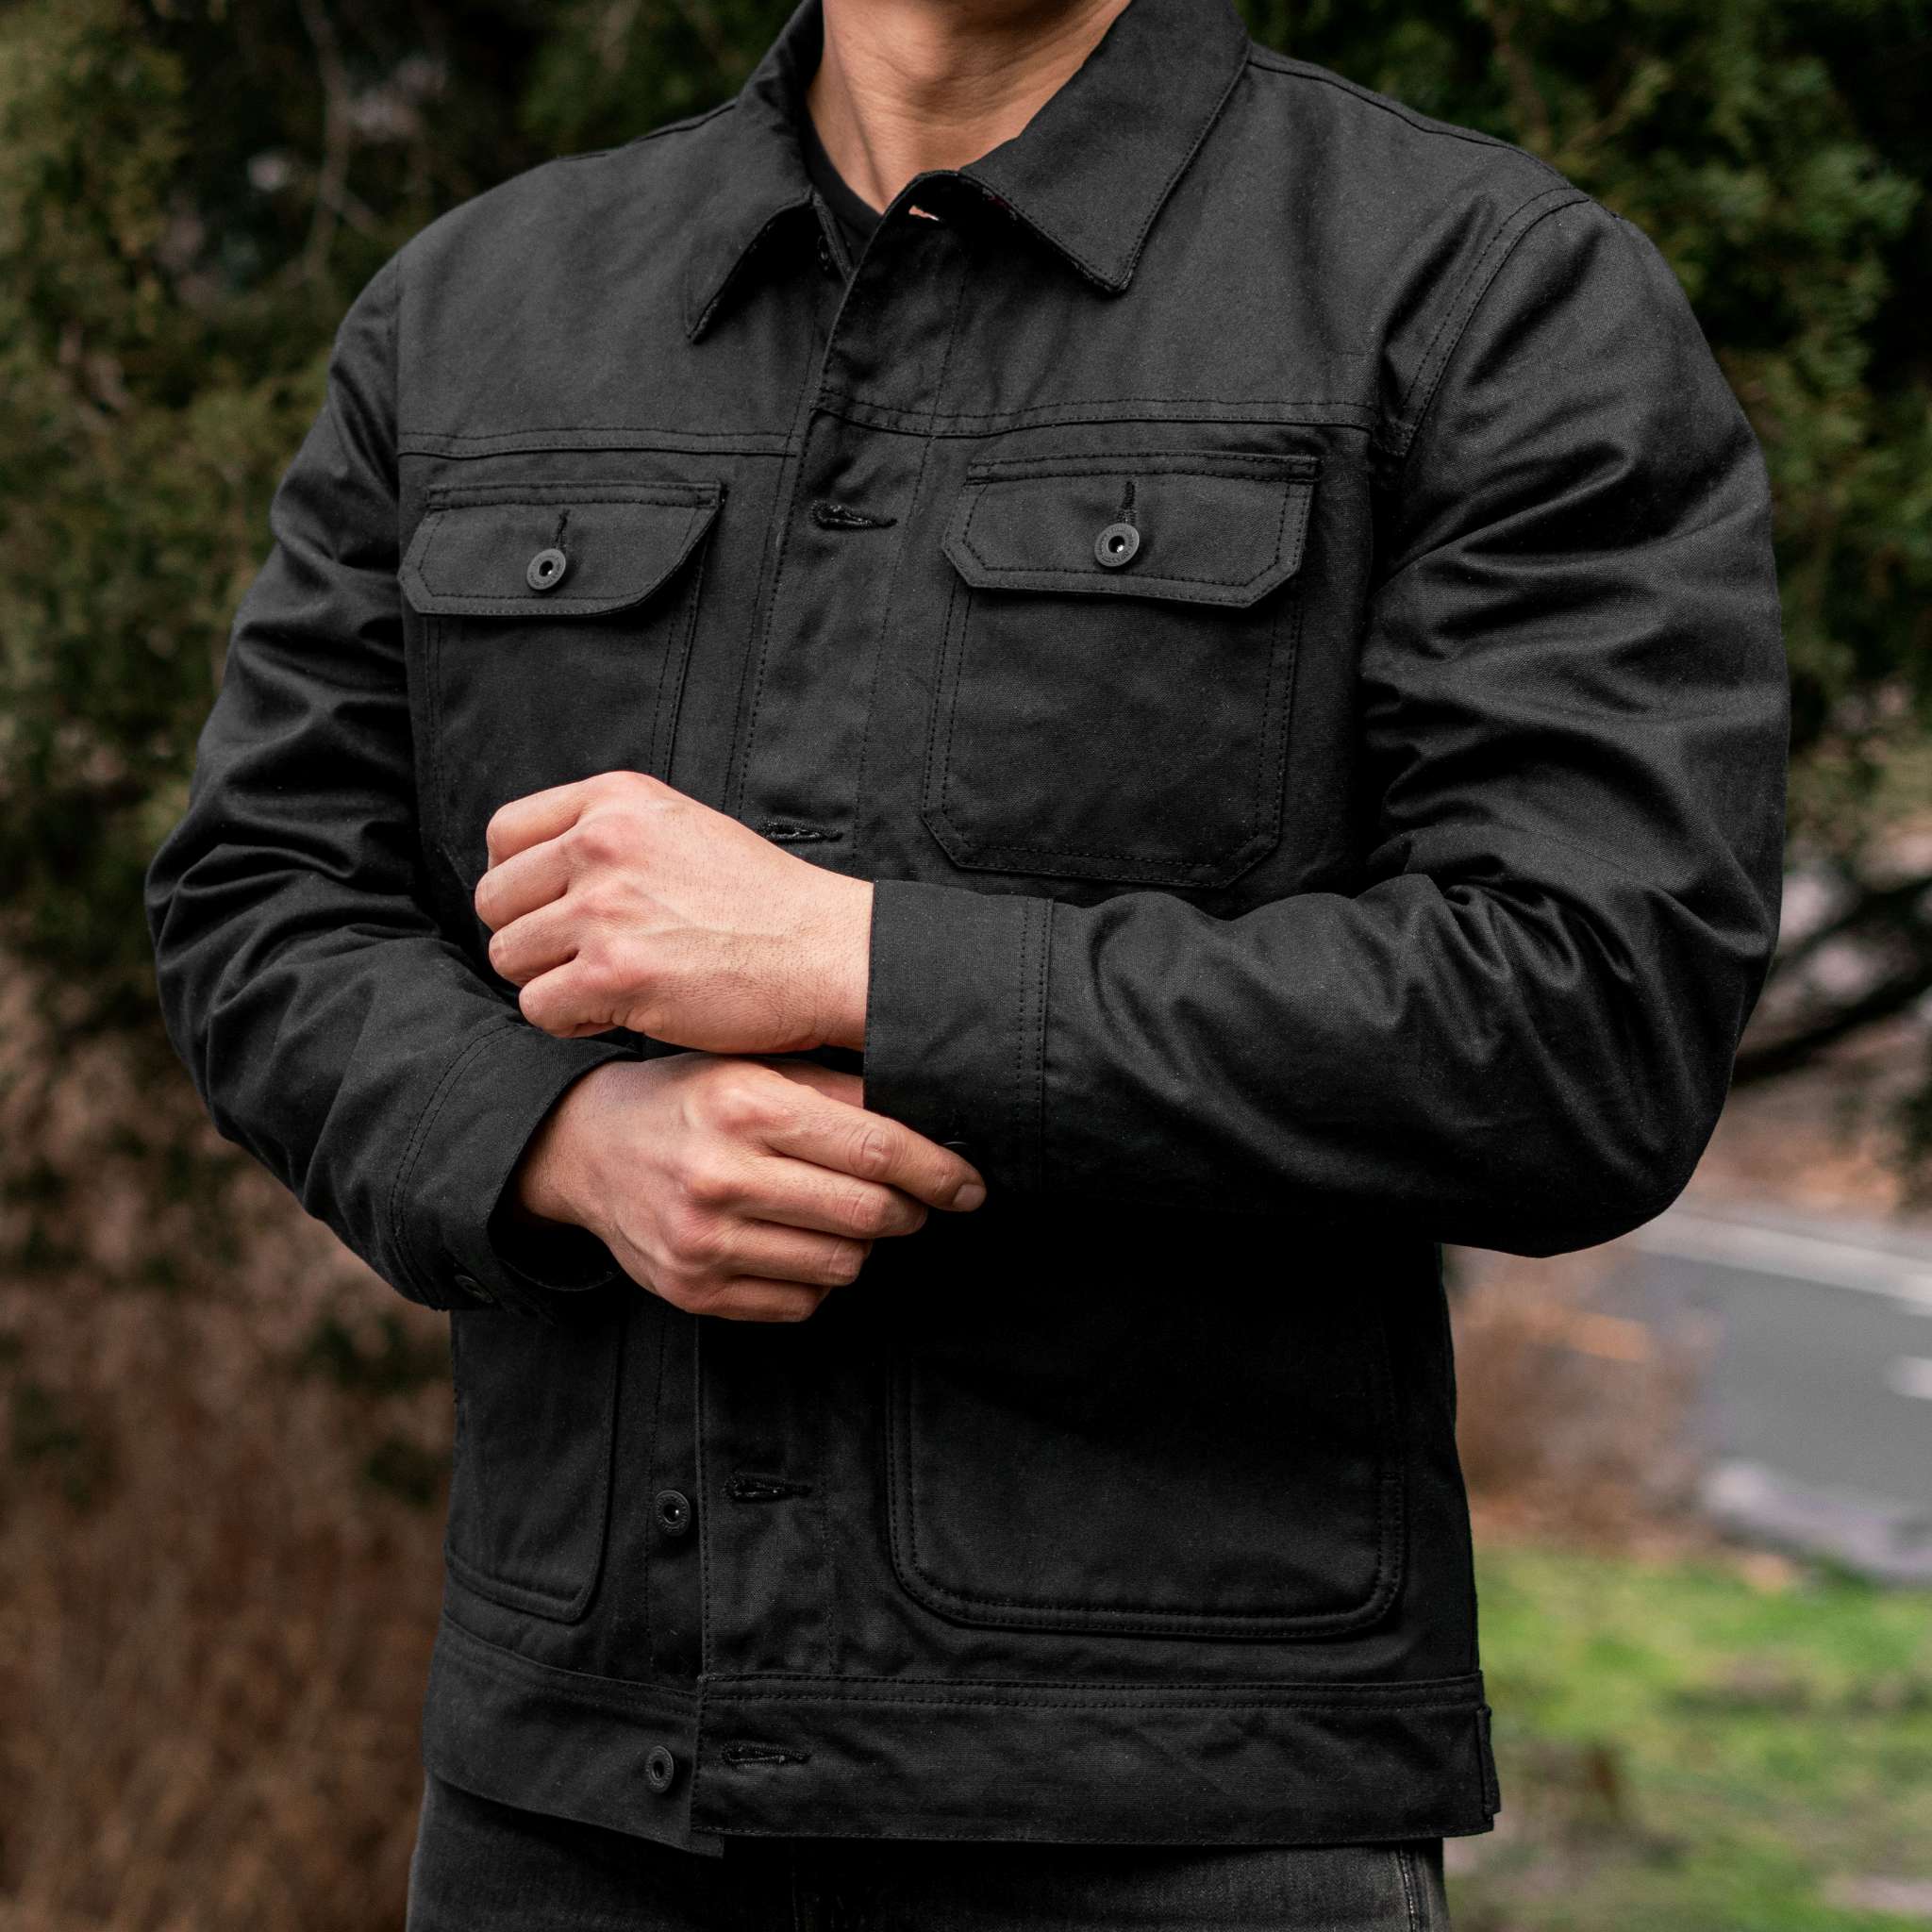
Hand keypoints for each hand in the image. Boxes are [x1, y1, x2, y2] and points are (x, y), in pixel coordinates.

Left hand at [474, 772, 872, 1053]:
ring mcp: (605, 909)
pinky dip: (572, 1021)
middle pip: (496, 902)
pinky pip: (539, 1008)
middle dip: (530, 938)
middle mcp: (602, 844)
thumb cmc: (760, 901)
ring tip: (610, 984)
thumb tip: (528, 866)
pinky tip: (622, 1011)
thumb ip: (608, 831)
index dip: (518, 881)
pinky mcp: (613, 974)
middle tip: (583, 958)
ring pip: (510, 958)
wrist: (825, 951)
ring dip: (551, 982)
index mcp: (615, 801)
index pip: (504, 834)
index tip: (551, 909)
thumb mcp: (681, 827)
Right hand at [512, 1052, 985, 1321]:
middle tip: (918, 1201)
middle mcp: (721, 1175)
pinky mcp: (693, 1291)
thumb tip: (931, 1117)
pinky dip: (817, 1278)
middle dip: (911, 1212)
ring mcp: (703, 1241)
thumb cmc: (690, 1097)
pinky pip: (800, 1303)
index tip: (970, 1185)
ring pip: (841, 1265)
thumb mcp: (755, 1066)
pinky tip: (799, 1242)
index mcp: (746, 1105)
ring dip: (863, 1244)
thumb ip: (838, 1089)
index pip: (877, 1151)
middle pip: (868, 1215)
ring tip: (845, 1215)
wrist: (586, 1147)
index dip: (939, 1172)